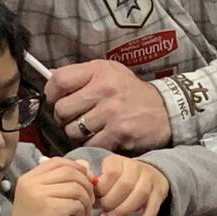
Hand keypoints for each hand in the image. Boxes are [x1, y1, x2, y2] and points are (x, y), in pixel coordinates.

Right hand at [11, 157, 95, 215]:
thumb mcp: (47, 196)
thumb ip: (63, 179)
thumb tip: (85, 164)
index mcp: (29, 178)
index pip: (57, 161)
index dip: (76, 168)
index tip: (86, 180)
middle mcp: (31, 183)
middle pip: (69, 171)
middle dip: (86, 184)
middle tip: (90, 199)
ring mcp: (39, 195)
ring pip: (76, 187)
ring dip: (86, 200)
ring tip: (84, 211)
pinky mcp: (50, 208)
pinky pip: (76, 202)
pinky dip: (82, 210)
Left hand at [46, 60, 171, 151]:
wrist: (166, 110)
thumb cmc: (131, 92)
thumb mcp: (110, 72)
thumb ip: (82, 75)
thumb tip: (50, 77)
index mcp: (99, 71)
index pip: (59, 80)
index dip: (51, 93)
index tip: (56, 99)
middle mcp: (104, 89)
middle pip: (62, 108)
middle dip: (64, 117)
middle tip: (75, 118)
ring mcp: (111, 112)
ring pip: (72, 130)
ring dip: (77, 134)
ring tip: (89, 130)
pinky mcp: (119, 132)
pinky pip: (89, 144)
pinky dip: (91, 144)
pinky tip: (101, 138)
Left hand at [93, 155, 170, 215]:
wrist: (151, 173)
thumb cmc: (121, 179)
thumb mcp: (108, 177)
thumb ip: (97, 187)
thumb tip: (86, 200)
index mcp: (120, 161)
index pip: (111, 173)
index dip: (101, 190)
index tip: (95, 201)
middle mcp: (137, 167)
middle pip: (125, 185)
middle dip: (110, 203)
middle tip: (102, 212)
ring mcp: (150, 179)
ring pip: (139, 195)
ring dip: (123, 211)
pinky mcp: (159, 193)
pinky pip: (152, 208)